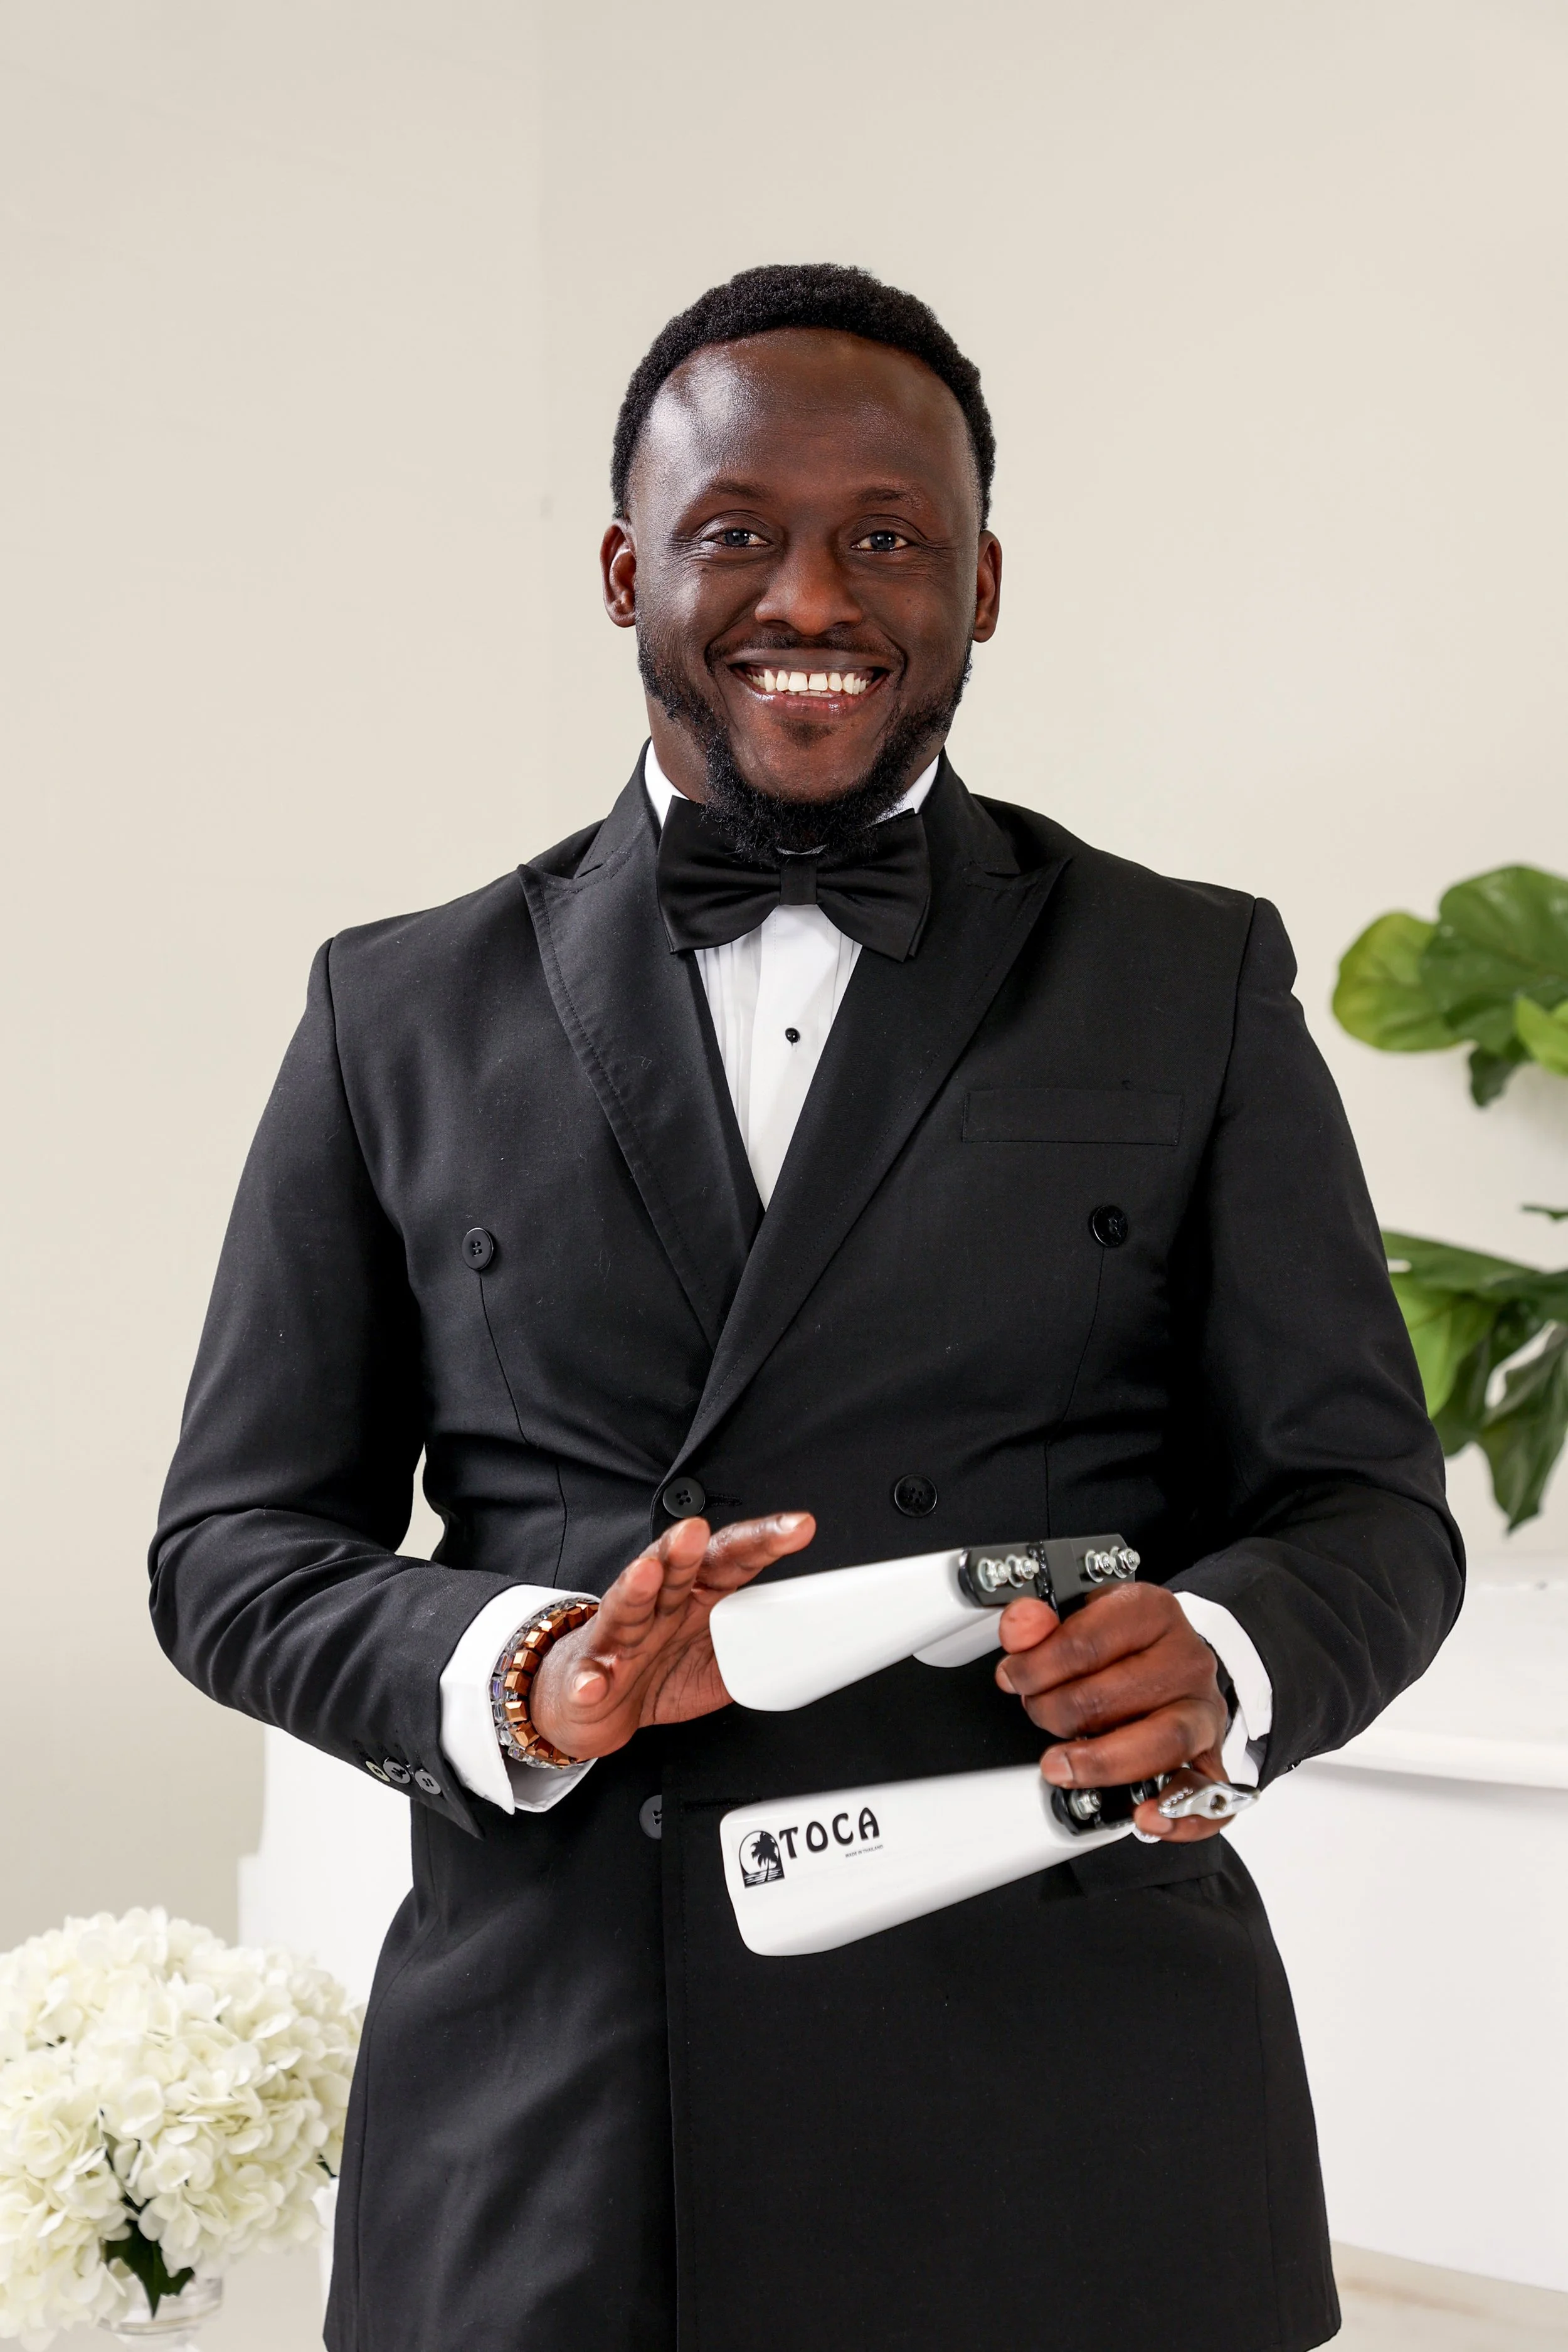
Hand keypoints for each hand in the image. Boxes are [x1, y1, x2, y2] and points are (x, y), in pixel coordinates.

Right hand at [528, 1511, 814, 1760]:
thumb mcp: (717, 1660)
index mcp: (698, 1594)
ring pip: (626, 1606)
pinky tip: (594, 1681)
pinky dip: (590, 1679)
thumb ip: (754, 1649)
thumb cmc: (659, 1668)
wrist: (593, 1700)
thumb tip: (808, 1653)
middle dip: (684, 1548)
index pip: (733, 1558)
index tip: (798, 1527)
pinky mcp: (588, 1671)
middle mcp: (659, 1604)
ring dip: (636, 1588)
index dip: (764, 1541)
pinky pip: (588, 1676)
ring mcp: (620, 1635)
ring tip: (646, 1574)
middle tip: (696, 1532)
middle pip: (674, 1569)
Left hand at [994, 1583, 1231, 1841]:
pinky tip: (1146, 1816)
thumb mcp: (1079, 1615)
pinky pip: (1208, 1792)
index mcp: (1151, 1613)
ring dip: (1102, 1762)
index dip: (1036, 1668)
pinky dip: (1180, 1814)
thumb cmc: (1123, 1639)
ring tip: (1062, 1767)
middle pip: (1115, 1697)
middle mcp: (1186, 1660)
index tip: (1013, 1678)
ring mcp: (1203, 1710)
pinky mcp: (1212, 1754)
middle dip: (1059, 1713)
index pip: (1086, 1644)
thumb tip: (1019, 1625)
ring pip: (1163, 1742)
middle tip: (1037, 1712)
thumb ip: (1040, 1621)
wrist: (1172, 1653)